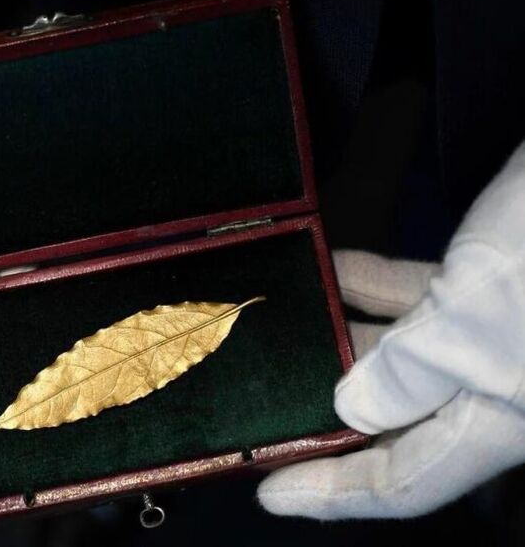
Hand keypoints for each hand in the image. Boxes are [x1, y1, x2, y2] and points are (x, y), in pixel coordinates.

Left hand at [257, 139, 524, 518]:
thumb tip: (353, 410)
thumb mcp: (475, 318)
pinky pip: (416, 300)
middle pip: (395, 421)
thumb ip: (411, 370)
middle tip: (262, 408)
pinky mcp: (484, 289)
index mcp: (498, 417)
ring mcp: (486, 337)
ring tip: (280, 337)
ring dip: (340, 342)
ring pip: (399, 357)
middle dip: (326, 414)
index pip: (407, 478)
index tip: (268, 492)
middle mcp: (491, 388)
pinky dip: (371, 287)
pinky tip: (330, 266)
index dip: (335, 493)